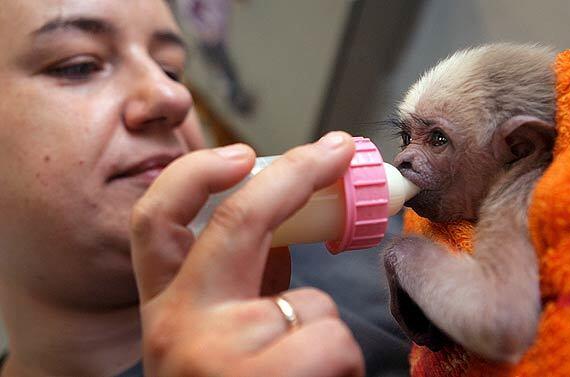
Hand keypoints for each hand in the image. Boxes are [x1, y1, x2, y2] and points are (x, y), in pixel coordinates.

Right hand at [131, 132, 364, 375]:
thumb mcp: (220, 335)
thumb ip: (242, 284)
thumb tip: (281, 229)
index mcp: (165, 310)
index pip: (153, 222)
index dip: (193, 175)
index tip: (240, 152)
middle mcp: (178, 328)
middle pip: (237, 221)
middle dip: (293, 173)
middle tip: (331, 149)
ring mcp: (222, 356)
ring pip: (311, 303)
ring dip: (323, 330)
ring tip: (302, 371)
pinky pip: (333, 343)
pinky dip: (339, 362)